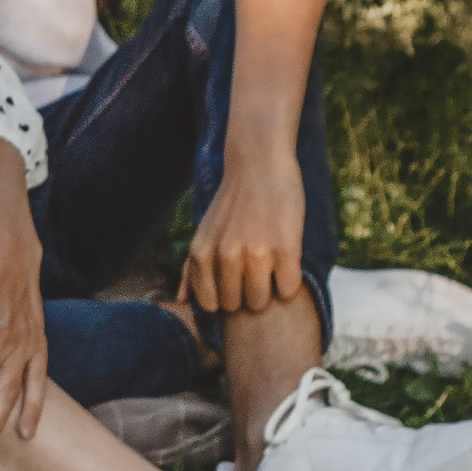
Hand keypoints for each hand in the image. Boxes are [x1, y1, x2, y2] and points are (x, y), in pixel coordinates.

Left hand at [183, 150, 306, 319]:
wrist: (259, 164)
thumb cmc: (230, 204)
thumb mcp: (203, 232)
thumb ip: (191, 267)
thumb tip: (182, 301)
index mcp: (202, 254)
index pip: (211, 305)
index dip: (225, 296)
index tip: (234, 279)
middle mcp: (226, 256)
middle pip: (238, 305)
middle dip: (247, 294)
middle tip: (255, 270)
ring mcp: (256, 253)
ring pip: (261, 301)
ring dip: (268, 291)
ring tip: (271, 267)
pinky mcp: (285, 249)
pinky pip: (287, 289)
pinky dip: (289, 282)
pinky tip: (286, 262)